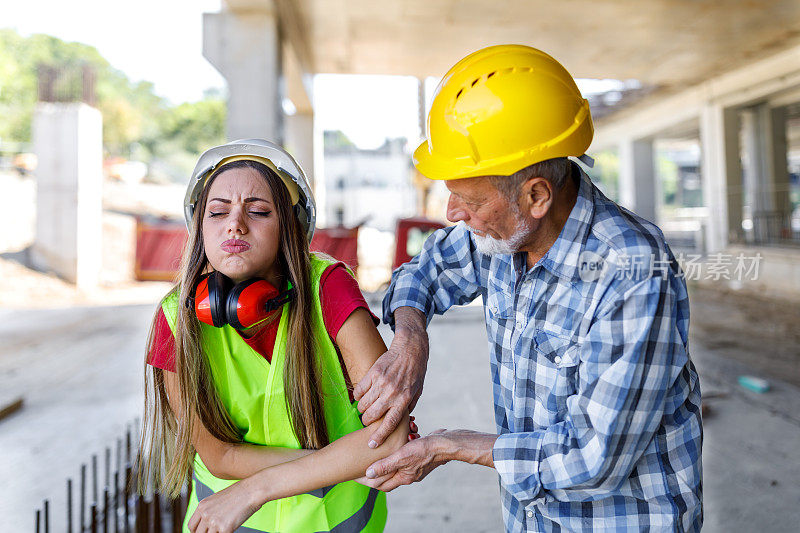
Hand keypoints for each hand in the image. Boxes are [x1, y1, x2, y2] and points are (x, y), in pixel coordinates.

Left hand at [187, 477, 260, 532]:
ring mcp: (214, 522)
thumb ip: (210, 510)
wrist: (251, 490)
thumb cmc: (239, 493)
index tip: (202, 532)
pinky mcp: (225, 528)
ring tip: (225, 528)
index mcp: (202, 506)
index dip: (196, 531)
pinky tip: (232, 527)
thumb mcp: (218, 499)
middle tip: (215, 531)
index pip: (191, 526)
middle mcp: (205, 514)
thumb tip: (208, 523)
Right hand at [353, 307, 428, 447]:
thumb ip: (407, 408)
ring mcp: (381, 383)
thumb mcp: (417, 392)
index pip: (390, 423)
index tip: (372, 444)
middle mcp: (392, 393)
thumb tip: (399, 424)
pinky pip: (359, 390)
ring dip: (362, 409)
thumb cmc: (415, 373)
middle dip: (367, 421)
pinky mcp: (373, 373)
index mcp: (404, 400)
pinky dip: (358, 395)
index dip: (379, 436)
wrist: (410, 350)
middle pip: (372, 415)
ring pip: (363, 404)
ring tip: (365, 407)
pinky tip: (362, 395)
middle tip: (366, 420)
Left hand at [354, 416, 418, 488]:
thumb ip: (385, 465)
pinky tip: (392, 444)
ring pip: (395, 467)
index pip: (381, 485)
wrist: (445, 444)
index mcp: (403, 477)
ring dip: (386, 461)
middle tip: (361, 464)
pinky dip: (395, 453)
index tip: (355, 475)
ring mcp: (414, 467)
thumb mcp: (402, 456)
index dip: (367, 481)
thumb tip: (368, 473)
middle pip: (387, 477)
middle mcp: (408, 475)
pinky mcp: (418, 458)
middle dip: (374, 471)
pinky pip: (403, 458)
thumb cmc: (424, 450)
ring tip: (374, 453)